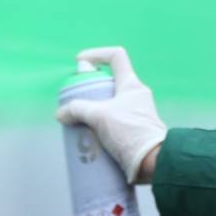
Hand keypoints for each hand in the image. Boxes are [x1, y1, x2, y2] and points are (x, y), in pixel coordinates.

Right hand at [54, 46, 167, 185]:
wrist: (153, 162)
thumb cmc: (130, 132)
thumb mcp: (99, 116)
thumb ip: (78, 110)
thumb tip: (61, 113)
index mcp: (130, 84)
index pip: (116, 56)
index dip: (96, 54)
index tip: (80, 62)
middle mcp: (136, 94)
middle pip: (109, 82)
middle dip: (90, 90)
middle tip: (76, 101)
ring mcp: (136, 112)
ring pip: (110, 104)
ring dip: (93, 110)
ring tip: (79, 122)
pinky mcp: (134, 129)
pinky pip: (114, 121)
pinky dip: (100, 125)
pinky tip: (89, 137)